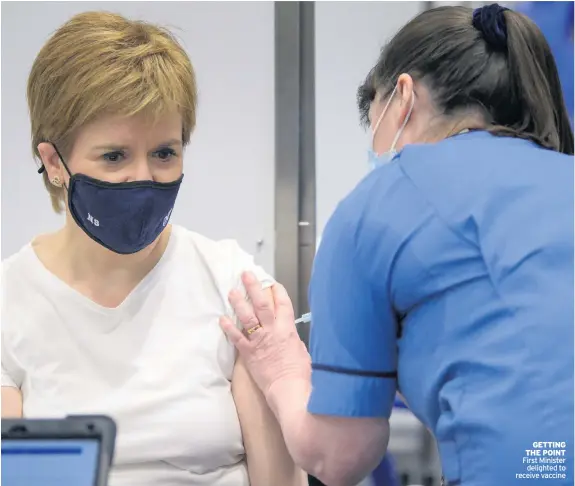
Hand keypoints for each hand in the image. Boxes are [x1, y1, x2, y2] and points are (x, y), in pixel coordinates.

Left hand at [220, 272, 310, 399]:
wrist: (289, 389)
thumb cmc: (300, 373)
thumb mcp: (301, 349)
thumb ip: (292, 338)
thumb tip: (288, 333)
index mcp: (288, 329)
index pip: (283, 304)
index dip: (278, 292)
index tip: (272, 284)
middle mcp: (272, 331)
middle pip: (262, 304)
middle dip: (254, 288)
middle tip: (246, 275)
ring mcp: (259, 341)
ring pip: (247, 317)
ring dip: (239, 303)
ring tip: (232, 292)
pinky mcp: (248, 353)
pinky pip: (236, 338)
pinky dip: (228, 328)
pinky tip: (221, 319)